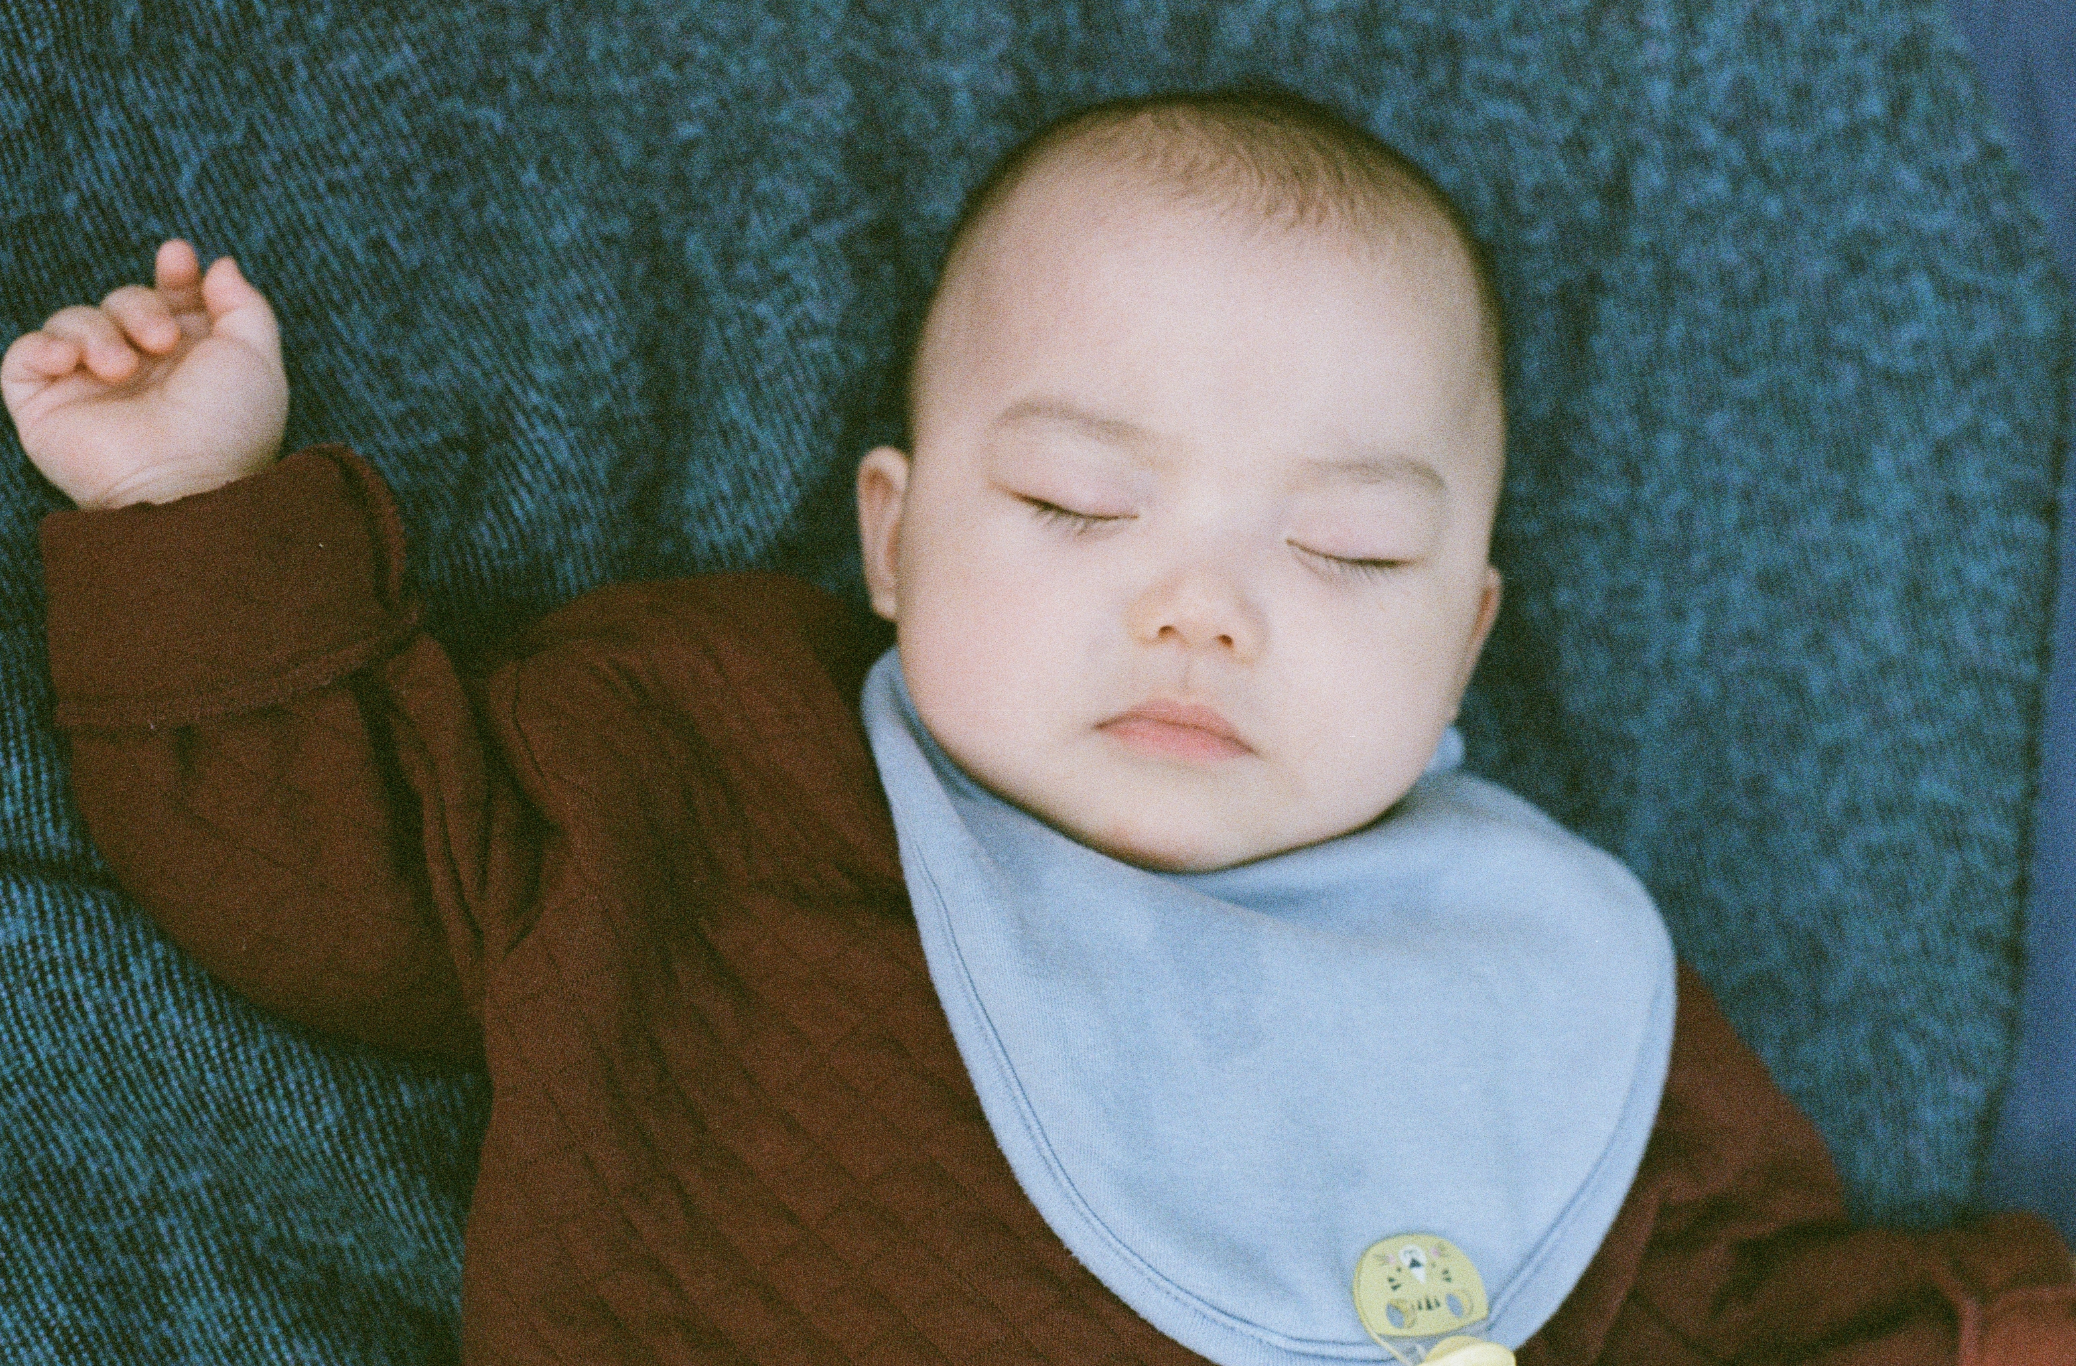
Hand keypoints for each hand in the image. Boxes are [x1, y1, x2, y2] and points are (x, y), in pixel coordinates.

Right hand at [2, 239, 287, 508]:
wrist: (181, 482)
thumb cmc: (227, 426)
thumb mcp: (254, 356)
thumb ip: (243, 304)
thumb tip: (219, 264)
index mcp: (191, 360)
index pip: (171, 298)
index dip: (174, 274)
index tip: (178, 257)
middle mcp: (142, 372)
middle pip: (124, 300)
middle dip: (139, 305)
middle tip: (161, 341)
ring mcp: (90, 388)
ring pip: (75, 319)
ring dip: (98, 331)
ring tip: (122, 370)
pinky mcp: (45, 407)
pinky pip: (25, 354)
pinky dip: (44, 346)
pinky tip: (71, 362)